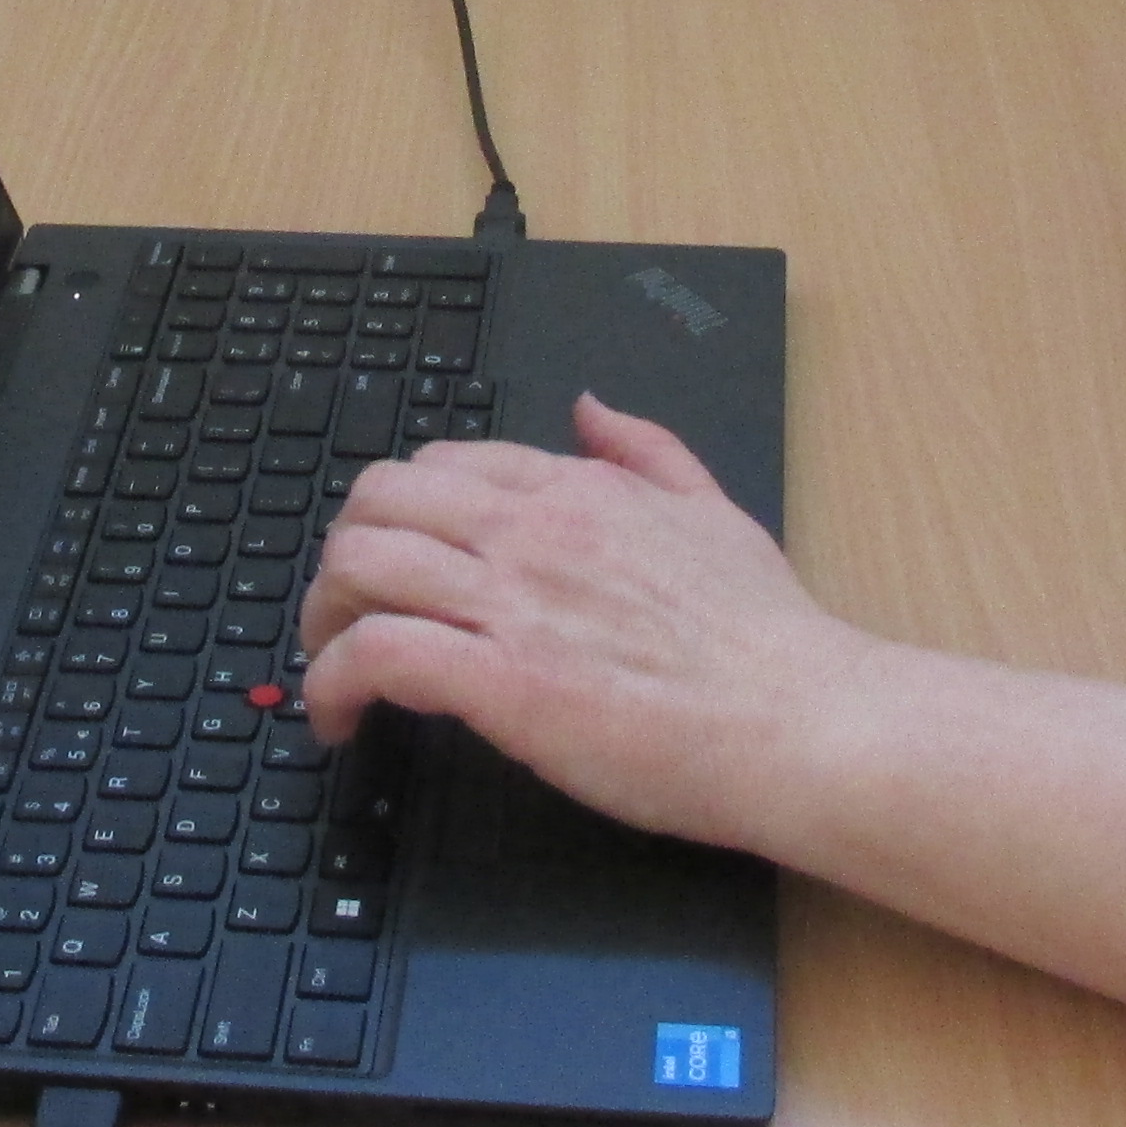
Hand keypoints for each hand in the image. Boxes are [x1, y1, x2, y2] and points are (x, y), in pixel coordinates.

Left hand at [300, 394, 860, 852]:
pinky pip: (374, 655)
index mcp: (578, 491)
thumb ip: (647, 451)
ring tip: (329, 669)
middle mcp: (533, 531)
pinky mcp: (504, 681)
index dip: (400, 516)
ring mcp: (514, 602)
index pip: (444, 466)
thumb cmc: (768, 639)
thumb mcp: (714, 511)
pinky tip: (338, 720)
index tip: (397, 568)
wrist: (803, 721)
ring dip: (322, 619)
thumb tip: (591, 405)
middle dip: (341, 557)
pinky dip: (332, 685)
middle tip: (342, 616)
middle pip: (377, 502)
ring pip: (359, 566)